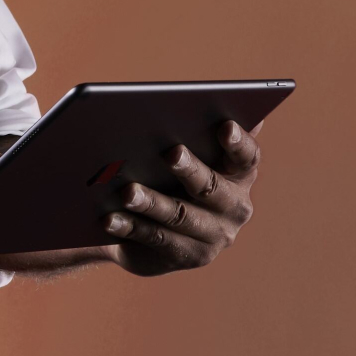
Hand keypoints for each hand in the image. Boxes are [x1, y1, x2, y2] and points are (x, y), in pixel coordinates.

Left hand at [102, 120, 262, 276]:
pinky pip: (157, 240)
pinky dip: (131, 227)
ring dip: (152, 202)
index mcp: (239, 173)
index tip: (223, 125)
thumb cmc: (164, 176)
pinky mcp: (189, 256)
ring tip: (127, 191)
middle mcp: (236, 206)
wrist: (146, 230)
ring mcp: (215, 235)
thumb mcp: (181, 154)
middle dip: (190, 169)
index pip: (246, 156)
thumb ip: (192, 129)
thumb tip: (195, 99)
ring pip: (181, 215)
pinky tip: (109, 219)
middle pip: (211, 187)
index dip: (238, 141)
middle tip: (170, 152)